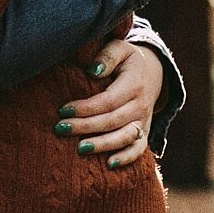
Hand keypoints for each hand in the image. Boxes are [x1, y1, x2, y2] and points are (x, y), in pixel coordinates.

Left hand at [56, 39, 163, 168]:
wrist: (153, 72)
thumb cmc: (127, 59)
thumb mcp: (120, 48)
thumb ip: (106, 56)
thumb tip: (91, 70)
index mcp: (134, 84)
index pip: (108, 100)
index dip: (86, 108)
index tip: (62, 110)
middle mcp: (141, 105)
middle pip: (113, 121)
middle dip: (85, 127)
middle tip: (60, 128)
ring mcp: (144, 120)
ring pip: (126, 137)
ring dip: (103, 145)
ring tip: (79, 149)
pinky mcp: (144, 131)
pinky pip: (139, 149)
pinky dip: (127, 158)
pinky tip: (110, 164)